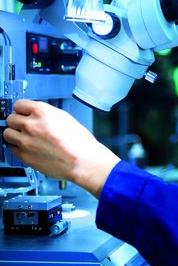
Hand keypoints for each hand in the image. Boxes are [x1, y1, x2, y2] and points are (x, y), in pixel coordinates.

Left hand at [3, 99, 120, 196]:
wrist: (83, 161)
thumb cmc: (79, 142)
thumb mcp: (65, 118)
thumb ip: (46, 115)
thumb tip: (36, 115)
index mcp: (42, 112)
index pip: (18, 104)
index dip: (22, 110)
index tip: (23, 113)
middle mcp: (31, 125)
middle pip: (10, 119)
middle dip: (18, 122)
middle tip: (25, 127)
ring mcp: (25, 141)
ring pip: (7, 133)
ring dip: (15, 134)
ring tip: (26, 138)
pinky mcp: (24, 156)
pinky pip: (12, 148)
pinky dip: (18, 147)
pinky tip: (29, 148)